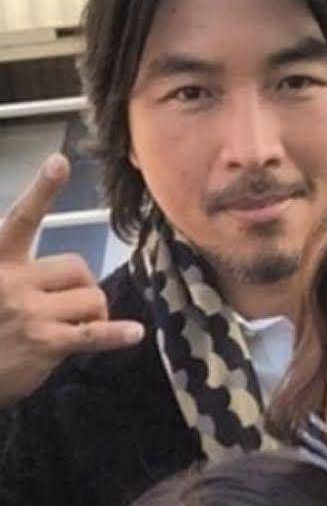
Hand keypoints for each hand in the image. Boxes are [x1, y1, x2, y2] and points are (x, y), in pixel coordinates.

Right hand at [0, 154, 143, 407]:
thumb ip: (25, 274)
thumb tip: (77, 277)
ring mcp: (30, 313)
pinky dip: (116, 333)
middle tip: (73, 305)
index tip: (59, 162)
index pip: (21, 220)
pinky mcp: (45, 343)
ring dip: (94, 313)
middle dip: (84, 284)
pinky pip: (92, 333)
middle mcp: (12, 282)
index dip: (41, 191)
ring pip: (92, 298)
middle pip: (78, 266)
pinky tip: (134, 333)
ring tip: (75, 328)